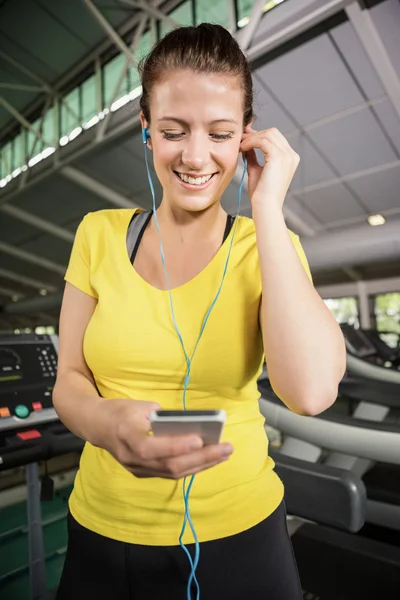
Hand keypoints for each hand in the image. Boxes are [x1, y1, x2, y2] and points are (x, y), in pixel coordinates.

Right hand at [103, 398, 233, 478]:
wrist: (97, 425)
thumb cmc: (121, 411)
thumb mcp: (140, 405)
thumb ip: (163, 418)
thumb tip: (192, 426)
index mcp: (126, 436)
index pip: (151, 448)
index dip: (175, 446)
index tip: (199, 440)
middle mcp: (131, 458)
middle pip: (169, 465)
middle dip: (201, 458)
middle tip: (226, 448)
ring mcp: (137, 469)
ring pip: (173, 472)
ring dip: (202, 464)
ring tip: (224, 453)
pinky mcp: (143, 473)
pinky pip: (171, 473)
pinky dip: (192, 467)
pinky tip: (209, 459)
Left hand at [239, 125, 299, 207]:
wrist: (265, 206)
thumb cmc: (261, 194)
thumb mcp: (256, 170)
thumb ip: (254, 156)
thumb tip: (246, 144)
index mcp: (290, 159)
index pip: (275, 138)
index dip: (259, 135)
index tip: (244, 138)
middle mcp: (291, 155)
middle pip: (273, 132)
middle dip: (255, 134)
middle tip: (240, 139)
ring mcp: (287, 155)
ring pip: (268, 134)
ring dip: (251, 138)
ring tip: (240, 145)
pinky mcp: (278, 157)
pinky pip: (262, 140)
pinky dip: (251, 142)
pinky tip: (242, 148)